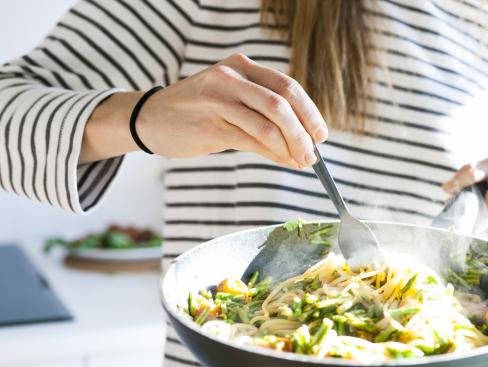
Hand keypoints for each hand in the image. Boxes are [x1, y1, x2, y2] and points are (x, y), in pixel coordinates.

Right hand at [81, 53, 325, 166]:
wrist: (149, 118)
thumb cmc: (198, 111)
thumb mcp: (232, 100)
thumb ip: (264, 113)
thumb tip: (305, 142)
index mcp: (241, 66)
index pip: (287, 86)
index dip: (310, 112)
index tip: (321, 135)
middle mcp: (230, 77)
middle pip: (282, 103)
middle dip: (303, 132)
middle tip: (313, 154)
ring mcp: (218, 99)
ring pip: (269, 124)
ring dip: (291, 147)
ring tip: (300, 161)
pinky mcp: (209, 125)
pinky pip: (252, 141)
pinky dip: (274, 154)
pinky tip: (283, 162)